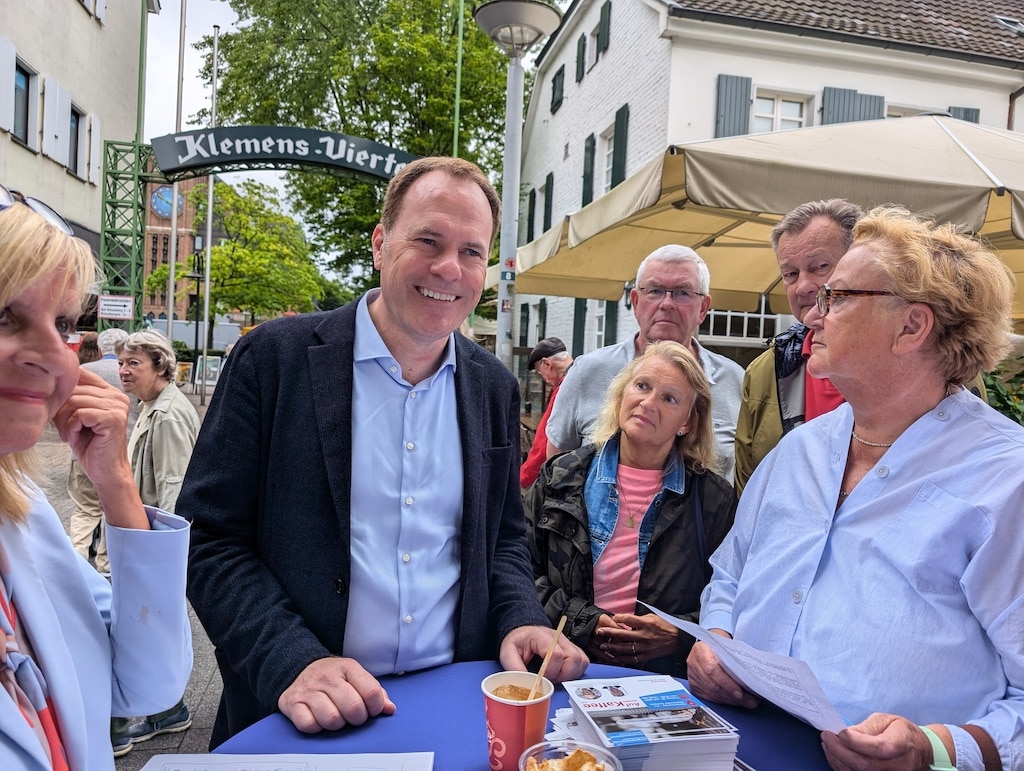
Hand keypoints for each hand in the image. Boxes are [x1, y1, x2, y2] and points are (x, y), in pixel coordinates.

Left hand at [52, 367, 130, 485]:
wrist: (106, 471)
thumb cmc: (90, 445)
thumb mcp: (78, 416)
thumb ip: (72, 397)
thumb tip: (50, 382)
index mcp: (110, 392)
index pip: (81, 374)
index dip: (64, 390)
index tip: (59, 409)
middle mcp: (117, 396)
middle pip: (73, 389)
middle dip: (61, 411)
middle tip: (64, 430)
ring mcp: (117, 406)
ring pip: (74, 402)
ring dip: (64, 422)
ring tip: (69, 434)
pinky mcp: (113, 418)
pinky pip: (80, 414)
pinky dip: (71, 428)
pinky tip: (76, 437)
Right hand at [278, 657, 395, 733]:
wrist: (299, 669)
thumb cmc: (333, 678)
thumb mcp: (355, 677)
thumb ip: (374, 692)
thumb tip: (389, 708)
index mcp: (348, 667)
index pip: (372, 692)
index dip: (376, 707)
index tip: (371, 709)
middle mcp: (327, 677)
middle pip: (353, 708)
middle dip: (357, 718)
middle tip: (353, 716)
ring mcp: (309, 690)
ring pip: (332, 719)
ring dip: (337, 724)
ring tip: (336, 716)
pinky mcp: (293, 704)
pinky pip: (309, 725)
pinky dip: (317, 727)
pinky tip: (319, 719)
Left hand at [500, 625, 588, 681]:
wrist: (523, 633)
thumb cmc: (517, 643)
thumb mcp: (507, 653)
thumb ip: (515, 668)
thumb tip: (527, 684)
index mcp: (542, 636)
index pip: (556, 654)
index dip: (550, 671)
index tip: (541, 678)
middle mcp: (559, 638)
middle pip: (574, 658)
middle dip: (564, 675)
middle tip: (550, 680)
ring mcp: (568, 643)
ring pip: (581, 661)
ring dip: (570, 675)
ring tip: (556, 677)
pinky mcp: (573, 649)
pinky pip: (583, 662)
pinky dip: (575, 672)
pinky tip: (562, 675)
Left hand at [591, 612, 680, 666]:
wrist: (677, 638)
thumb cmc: (664, 626)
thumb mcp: (652, 617)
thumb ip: (637, 619)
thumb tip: (623, 620)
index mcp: (646, 624)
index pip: (629, 620)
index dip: (619, 618)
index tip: (612, 618)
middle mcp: (644, 636)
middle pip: (623, 635)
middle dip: (610, 633)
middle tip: (599, 632)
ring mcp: (645, 647)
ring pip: (625, 648)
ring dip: (613, 648)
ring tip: (603, 646)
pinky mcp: (646, 656)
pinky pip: (632, 659)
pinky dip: (622, 659)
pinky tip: (614, 659)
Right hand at [685, 634, 758, 707]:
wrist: (709, 646)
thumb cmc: (720, 645)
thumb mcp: (726, 644)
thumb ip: (734, 657)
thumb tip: (752, 673)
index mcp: (700, 650)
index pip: (711, 669)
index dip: (726, 682)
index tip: (740, 692)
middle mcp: (694, 663)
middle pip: (712, 684)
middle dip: (732, 695)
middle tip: (749, 700)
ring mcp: (693, 676)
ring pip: (712, 693)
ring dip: (731, 700)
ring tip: (747, 701)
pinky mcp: (695, 686)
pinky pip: (710, 698)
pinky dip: (725, 701)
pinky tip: (736, 701)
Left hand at [822, 714, 940, 770]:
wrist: (921, 751)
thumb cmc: (902, 733)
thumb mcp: (886, 721)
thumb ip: (865, 729)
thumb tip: (844, 735)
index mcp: (902, 745)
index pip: (878, 748)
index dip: (854, 741)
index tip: (838, 732)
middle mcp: (900, 766)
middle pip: (864, 765)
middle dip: (838, 751)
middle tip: (826, 737)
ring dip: (837, 760)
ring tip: (828, 745)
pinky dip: (843, 767)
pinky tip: (835, 756)